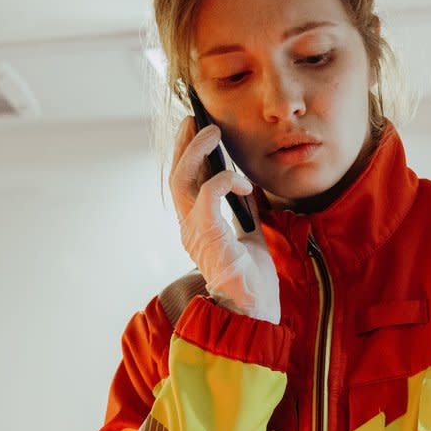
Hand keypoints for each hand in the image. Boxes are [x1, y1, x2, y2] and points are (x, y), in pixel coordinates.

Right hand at [169, 116, 280, 323]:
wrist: (254, 312)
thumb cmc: (252, 281)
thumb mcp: (251, 237)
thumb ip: (246, 214)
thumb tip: (250, 188)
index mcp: (198, 227)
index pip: (186, 183)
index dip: (188, 154)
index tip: (198, 129)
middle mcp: (190, 227)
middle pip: (176, 176)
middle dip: (184, 143)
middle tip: (196, 119)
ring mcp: (195, 232)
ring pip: (183, 180)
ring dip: (197, 151)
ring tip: (213, 132)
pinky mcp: (209, 236)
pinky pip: (208, 195)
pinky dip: (225, 179)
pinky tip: (243, 180)